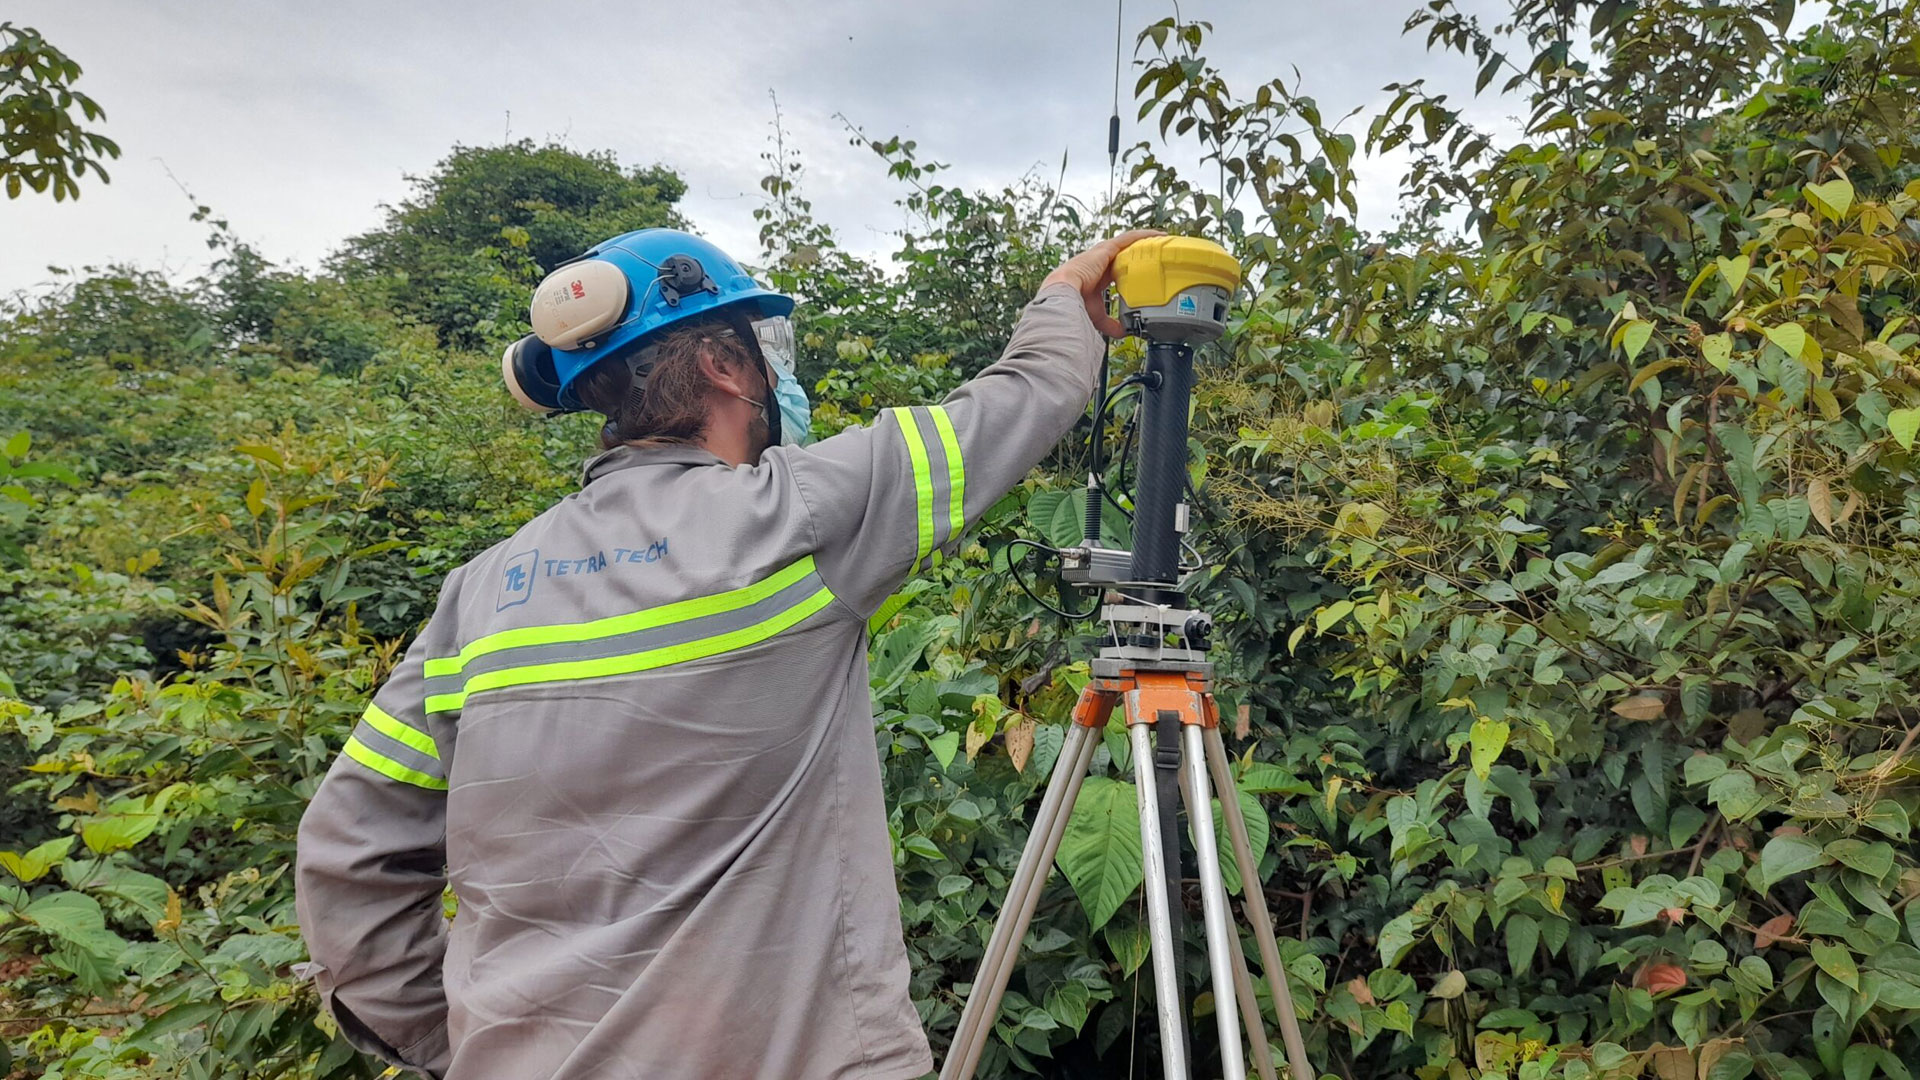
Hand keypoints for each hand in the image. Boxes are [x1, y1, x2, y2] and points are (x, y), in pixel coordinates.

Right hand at [1041, 229, 1164, 337]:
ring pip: (1127, 244)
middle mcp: (1099, 263)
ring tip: (1161, 241)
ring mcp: (1103, 254)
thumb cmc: (1073, 304)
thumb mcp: (1097, 315)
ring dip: (1144, 241)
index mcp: (1096, 277)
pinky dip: (1142, 236)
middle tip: (1157, 254)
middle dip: (1138, 253)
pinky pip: (1128, 238)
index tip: (1143, 271)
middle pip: (1124, 254)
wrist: (1063, 294)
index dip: (1129, 269)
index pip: (1116, 270)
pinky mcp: (1107, 249)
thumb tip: (1123, 332)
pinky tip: (1156, 235)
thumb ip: (1110, 323)